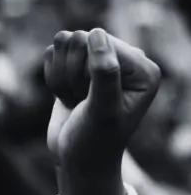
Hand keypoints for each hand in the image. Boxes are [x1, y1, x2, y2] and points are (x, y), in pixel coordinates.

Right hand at [44, 28, 160, 194]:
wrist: (78, 160)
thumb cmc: (95, 141)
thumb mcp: (102, 111)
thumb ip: (104, 74)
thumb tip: (95, 34)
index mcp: (141, 68)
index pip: (98, 42)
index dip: (84, 72)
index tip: (88, 101)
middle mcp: (123, 60)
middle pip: (79, 39)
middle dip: (70, 74)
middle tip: (80, 101)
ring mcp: (99, 62)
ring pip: (63, 43)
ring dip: (60, 76)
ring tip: (74, 100)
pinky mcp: (77, 67)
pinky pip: (53, 53)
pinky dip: (52, 77)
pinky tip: (65, 97)